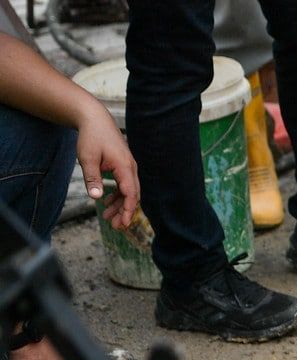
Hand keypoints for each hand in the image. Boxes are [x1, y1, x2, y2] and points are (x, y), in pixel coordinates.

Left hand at [77, 107, 138, 229]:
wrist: (95, 119)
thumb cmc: (91, 137)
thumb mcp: (87, 158)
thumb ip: (92, 178)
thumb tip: (96, 197)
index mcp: (125, 167)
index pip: (131, 193)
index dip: (128, 210)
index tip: (124, 224)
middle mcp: (131, 168)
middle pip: (132, 196)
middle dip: (125, 212)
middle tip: (115, 226)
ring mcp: (128, 167)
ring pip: (128, 192)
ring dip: (120, 205)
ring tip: (107, 217)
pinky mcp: (123, 166)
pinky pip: (124, 185)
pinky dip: (118, 196)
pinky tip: (107, 202)